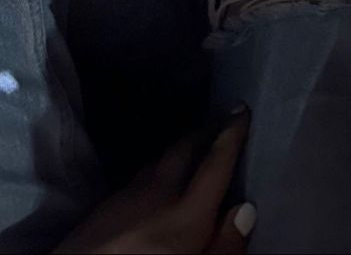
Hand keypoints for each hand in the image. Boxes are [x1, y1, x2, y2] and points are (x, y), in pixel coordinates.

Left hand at [55, 106, 254, 253]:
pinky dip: (158, 165)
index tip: (242, 110)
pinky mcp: (105, 205)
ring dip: (181, 146)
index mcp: (186, 215)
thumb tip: (245, 209)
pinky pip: (140, 173)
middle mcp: (158, 194)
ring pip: (160, 159)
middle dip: (206, 130)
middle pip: (185, 149)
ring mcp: (127, 195)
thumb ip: (223, 247)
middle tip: (224, 118)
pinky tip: (158, 176)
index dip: (232, 134)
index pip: (215, 164)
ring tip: (196, 143)